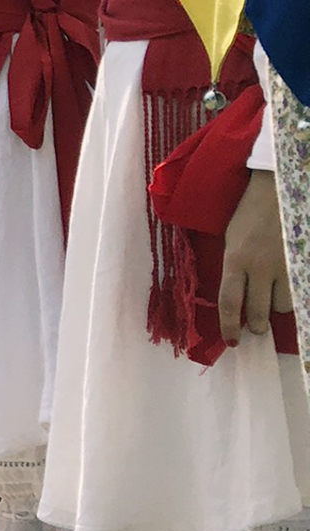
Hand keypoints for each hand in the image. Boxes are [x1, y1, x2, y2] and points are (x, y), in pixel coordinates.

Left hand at [220, 170, 292, 343]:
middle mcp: (259, 267)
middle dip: (256, 326)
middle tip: (256, 327)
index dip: (229, 326)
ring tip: (271, 296)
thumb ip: (233, 267)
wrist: (278, 189)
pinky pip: (298, 292)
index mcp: (235, 259)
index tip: (231, 341)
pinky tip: (287, 288)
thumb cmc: (248, 213)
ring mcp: (284, 266)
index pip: (229, 303)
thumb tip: (236, 297)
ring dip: (276, 307)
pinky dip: (293, 295)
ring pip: (281, 306)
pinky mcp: (301, 262)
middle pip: (258, 313)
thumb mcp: (231, 239)